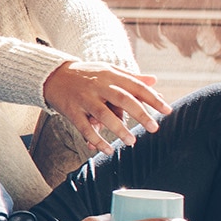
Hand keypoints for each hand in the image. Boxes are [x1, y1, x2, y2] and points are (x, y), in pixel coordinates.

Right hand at [41, 61, 168, 151]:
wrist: (53, 75)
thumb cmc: (86, 74)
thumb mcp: (108, 70)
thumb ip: (130, 77)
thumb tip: (154, 80)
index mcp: (110, 75)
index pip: (135, 86)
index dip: (152, 98)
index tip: (167, 110)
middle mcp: (98, 85)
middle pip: (122, 99)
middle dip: (140, 114)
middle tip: (154, 128)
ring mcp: (84, 98)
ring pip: (103, 114)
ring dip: (118, 129)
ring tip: (131, 141)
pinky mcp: (71, 110)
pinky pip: (84, 127)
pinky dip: (96, 139)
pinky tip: (107, 149)